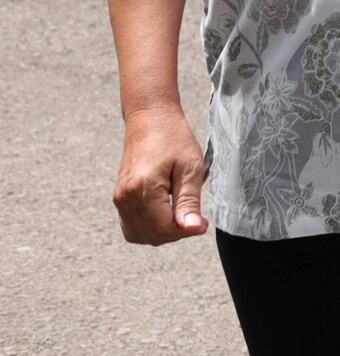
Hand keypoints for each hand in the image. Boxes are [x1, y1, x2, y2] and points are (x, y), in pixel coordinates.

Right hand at [113, 105, 206, 243]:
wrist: (150, 120)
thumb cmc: (174, 139)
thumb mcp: (191, 167)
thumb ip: (189, 201)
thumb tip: (192, 229)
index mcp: (143, 189)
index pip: (164, 229)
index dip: (187, 230)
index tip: (204, 222)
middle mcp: (125, 198)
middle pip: (152, 236)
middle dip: (177, 233)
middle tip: (196, 217)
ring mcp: (120, 199)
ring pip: (141, 235)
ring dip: (163, 232)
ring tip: (182, 213)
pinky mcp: (120, 198)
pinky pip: (132, 227)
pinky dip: (150, 228)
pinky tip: (167, 214)